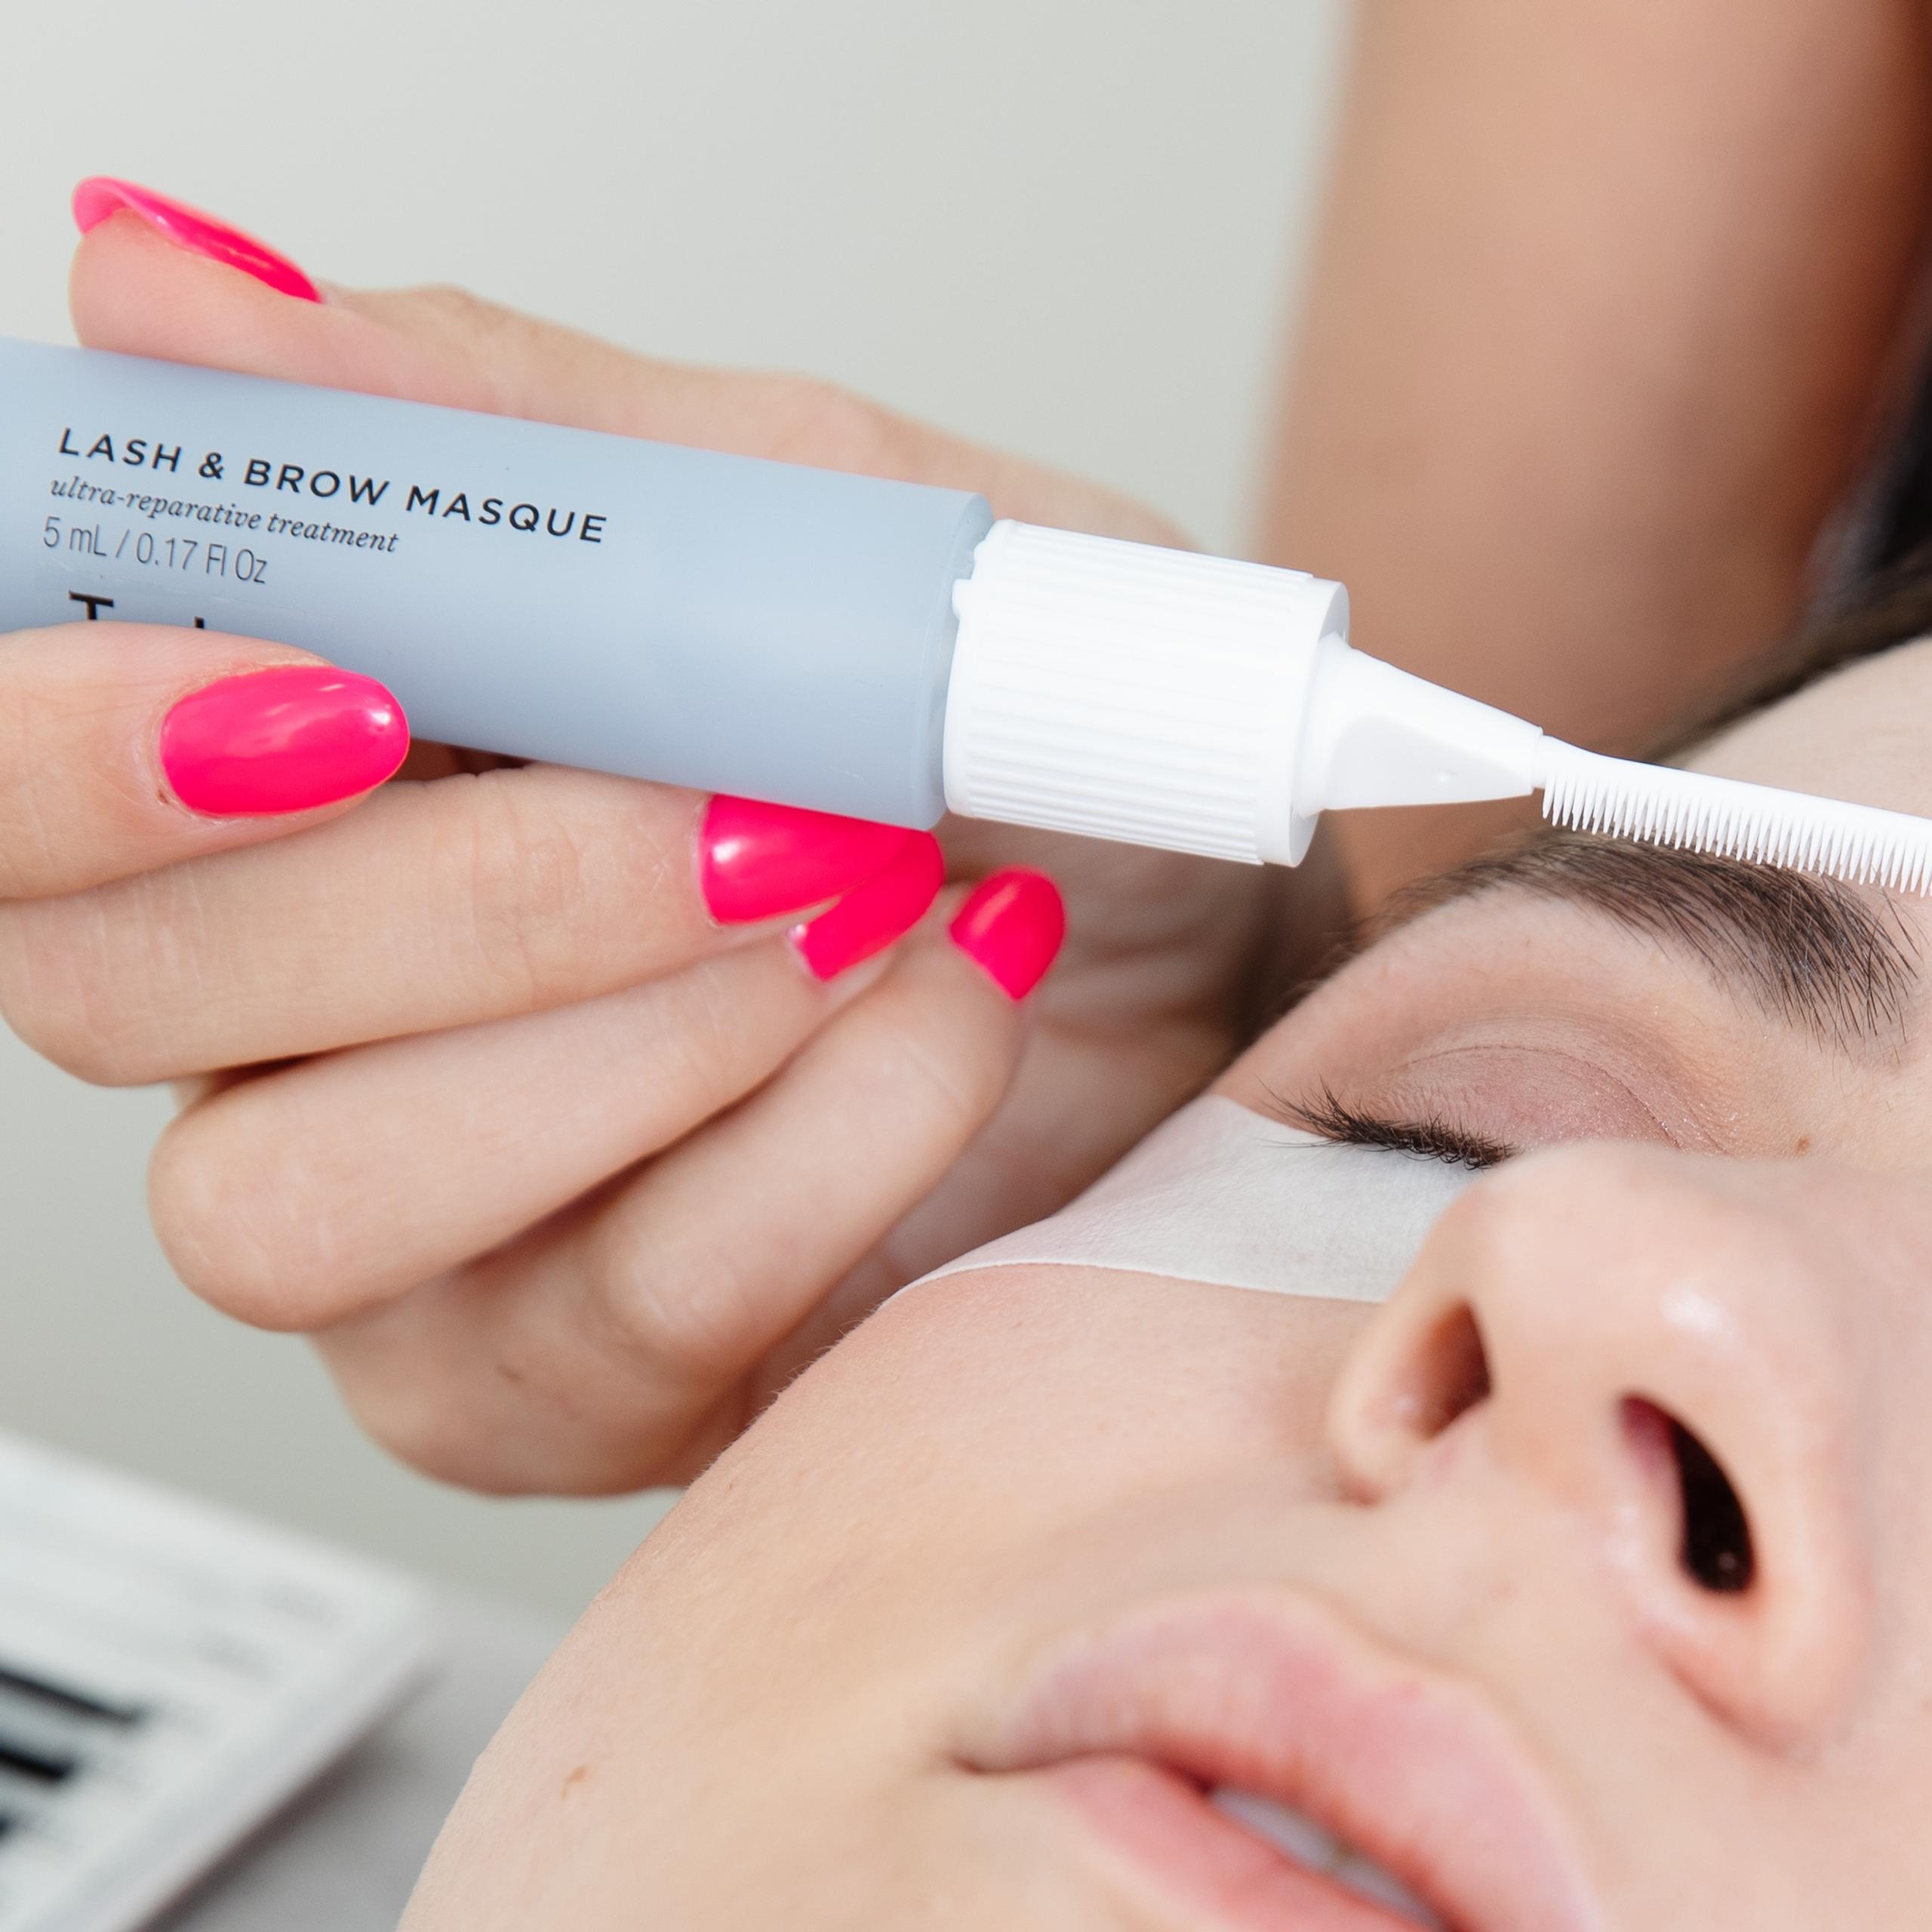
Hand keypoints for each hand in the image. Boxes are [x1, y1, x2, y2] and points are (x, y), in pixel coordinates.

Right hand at [5, 185, 1336, 1492]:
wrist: (1201, 945)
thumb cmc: (1014, 744)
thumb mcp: (814, 520)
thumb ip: (517, 434)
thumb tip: (163, 283)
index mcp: (303, 781)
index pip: (22, 797)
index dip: (80, 744)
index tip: (337, 688)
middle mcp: (296, 1022)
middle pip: (133, 995)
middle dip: (464, 894)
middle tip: (742, 803)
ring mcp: (419, 1238)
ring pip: (312, 1202)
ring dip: (638, 1036)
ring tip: (868, 901)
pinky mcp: (571, 1388)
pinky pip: (604, 1317)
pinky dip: (814, 1147)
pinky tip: (945, 1022)